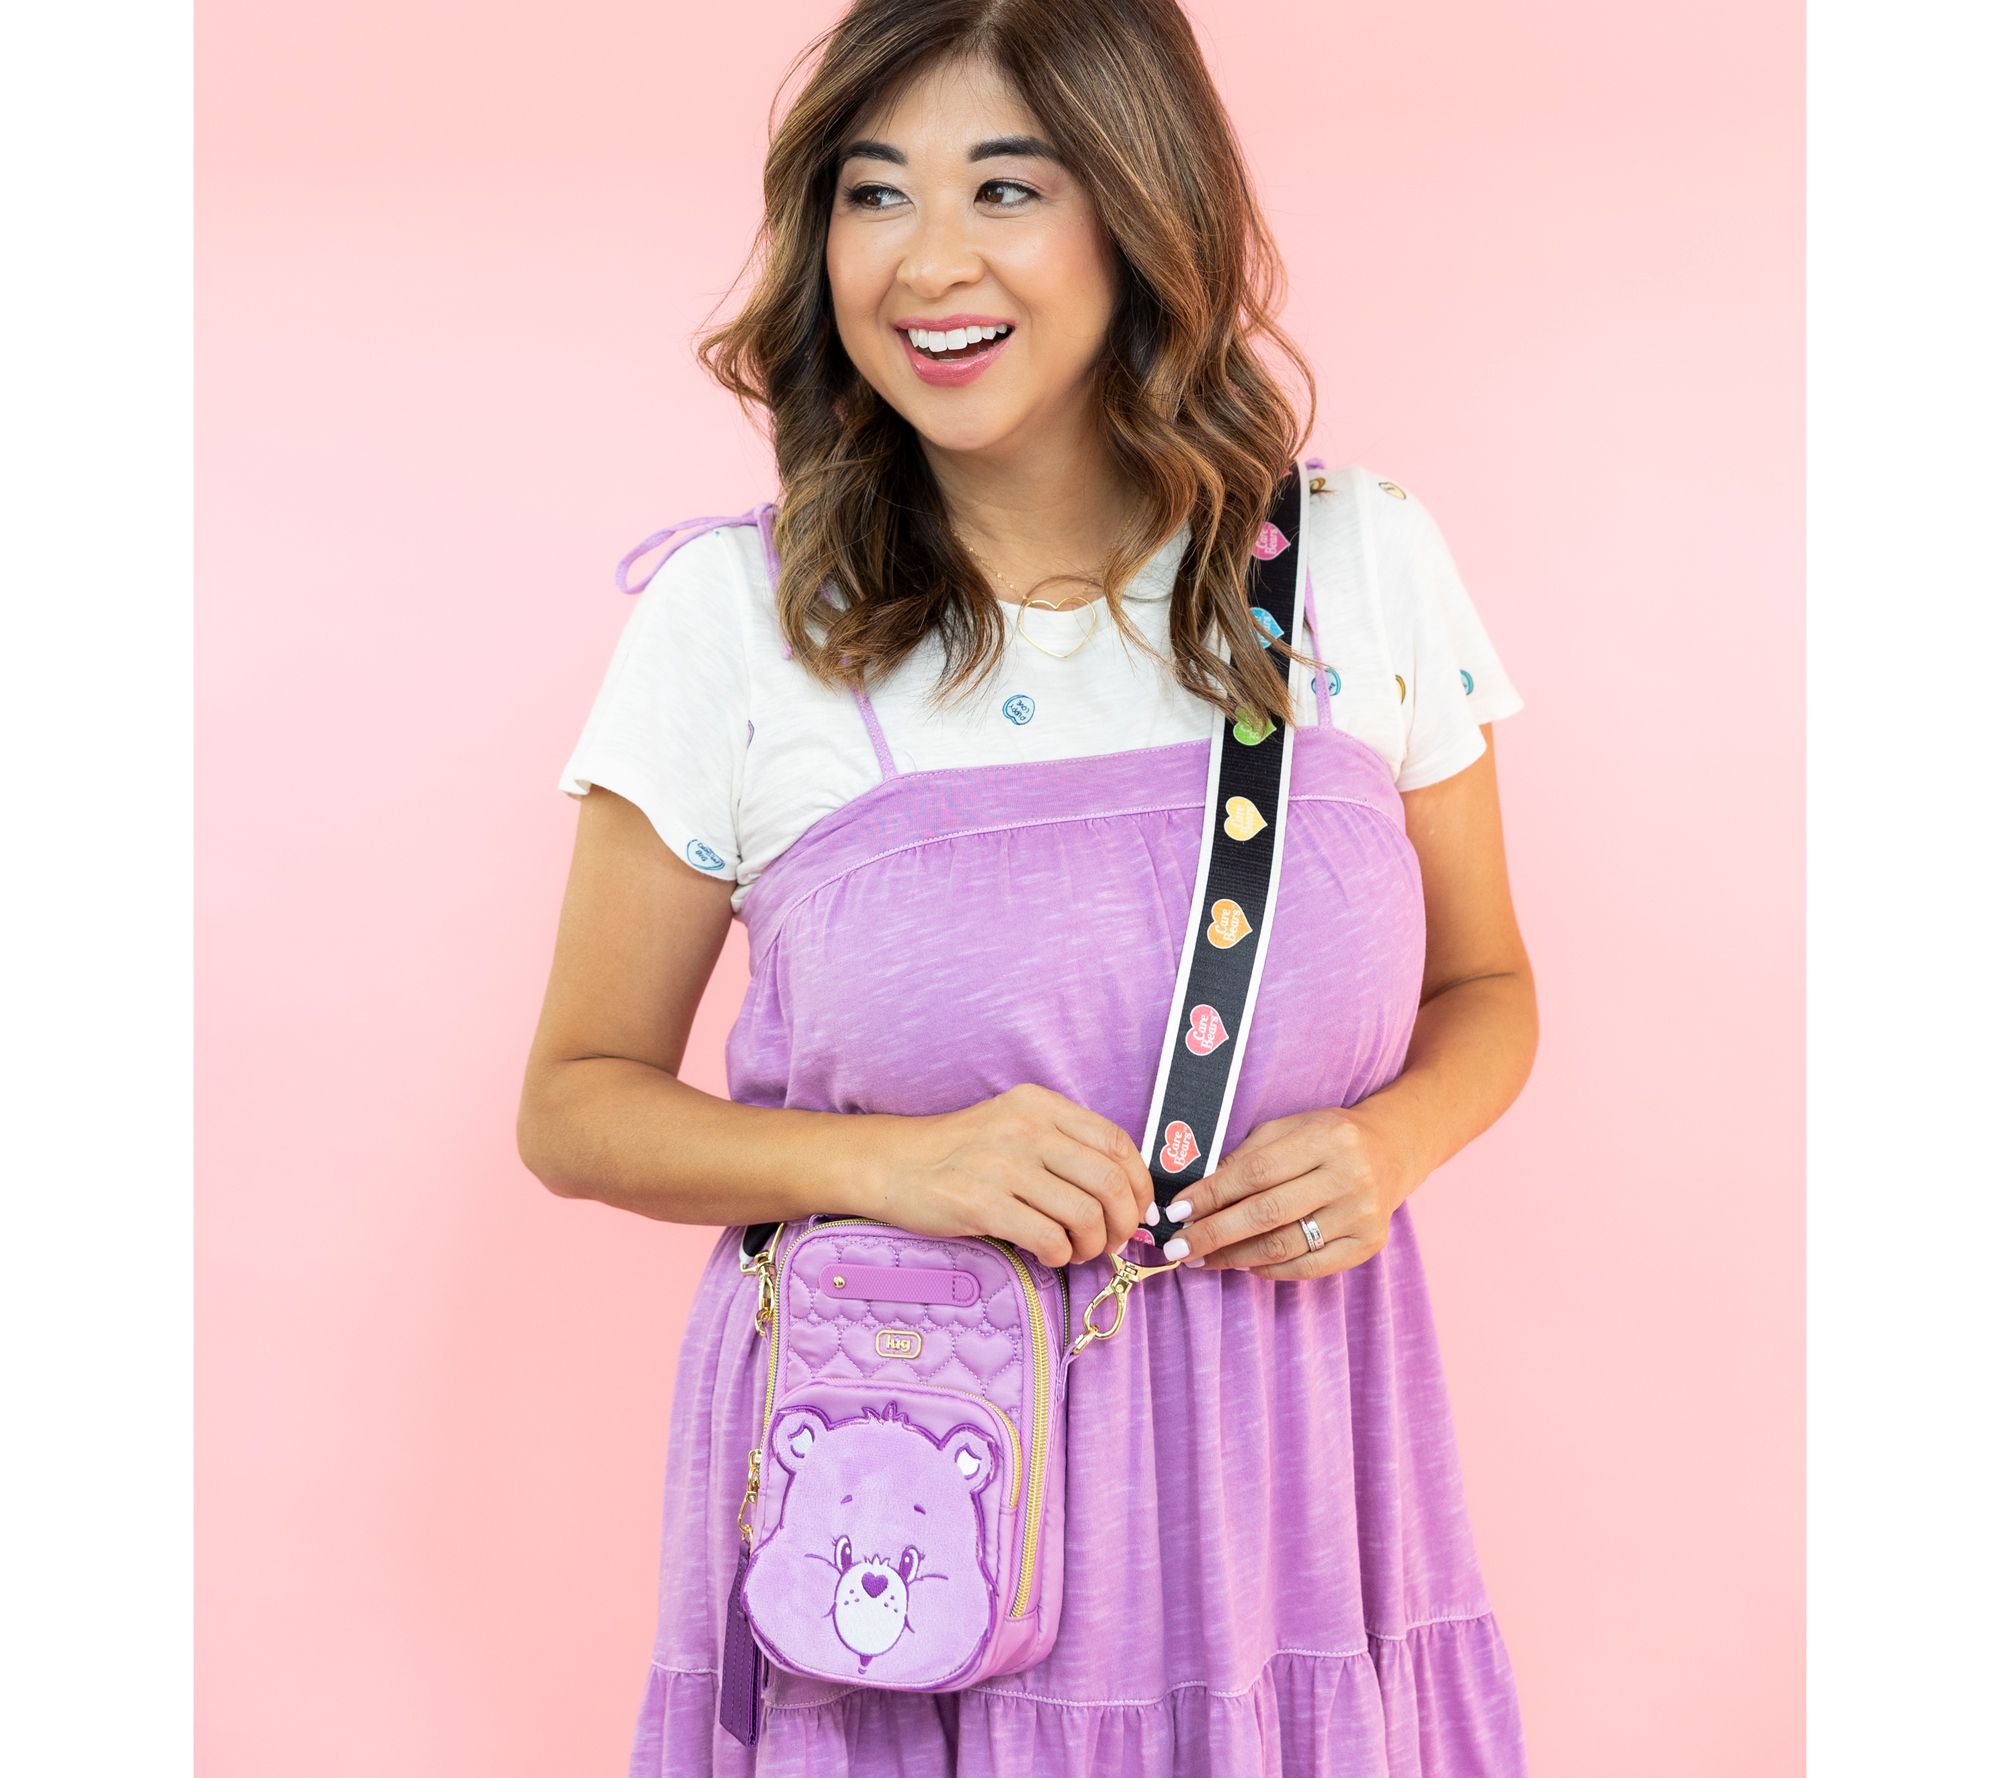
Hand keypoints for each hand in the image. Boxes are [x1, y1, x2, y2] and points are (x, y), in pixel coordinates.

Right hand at [880, 1084, 1152, 1268]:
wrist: (893, 1163)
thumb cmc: (960, 1152)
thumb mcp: (1014, 1125)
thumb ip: (1063, 1147)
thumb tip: (1125, 1195)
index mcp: (1040, 1105)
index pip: (1116, 1142)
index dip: (1139, 1183)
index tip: (1138, 1210)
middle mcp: (1026, 1128)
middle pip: (1108, 1181)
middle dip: (1124, 1221)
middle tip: (1114, 1240)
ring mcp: (1003, 1165)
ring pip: (1085, 1215)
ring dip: (1093, 1244)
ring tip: (1078, 1250)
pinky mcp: (983, 1204)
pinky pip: (1049, 1239)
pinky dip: (1060, 1256)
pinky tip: (1049, 1255)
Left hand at [1154, 1105, 1418, 1278]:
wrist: (1390, 1152)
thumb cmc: (1326, 1138)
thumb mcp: (1288, 1129)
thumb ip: (1246, 1157)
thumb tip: (1197, 1195)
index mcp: (1326, 1139)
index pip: (1256, 1172)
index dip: (1212, 1194)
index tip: (1177, 1211)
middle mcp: (1349, 1177)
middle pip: (1267, 1214)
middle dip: (1214, 1233)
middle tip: (1179, 1247)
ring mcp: (1362, 1214)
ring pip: (1284, 1246)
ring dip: (1234, 1257)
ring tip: (1203, 1258)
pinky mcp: (1368, 1244)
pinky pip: (1308, 1267)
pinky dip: (1270, 1270)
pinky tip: (1243, 1264)